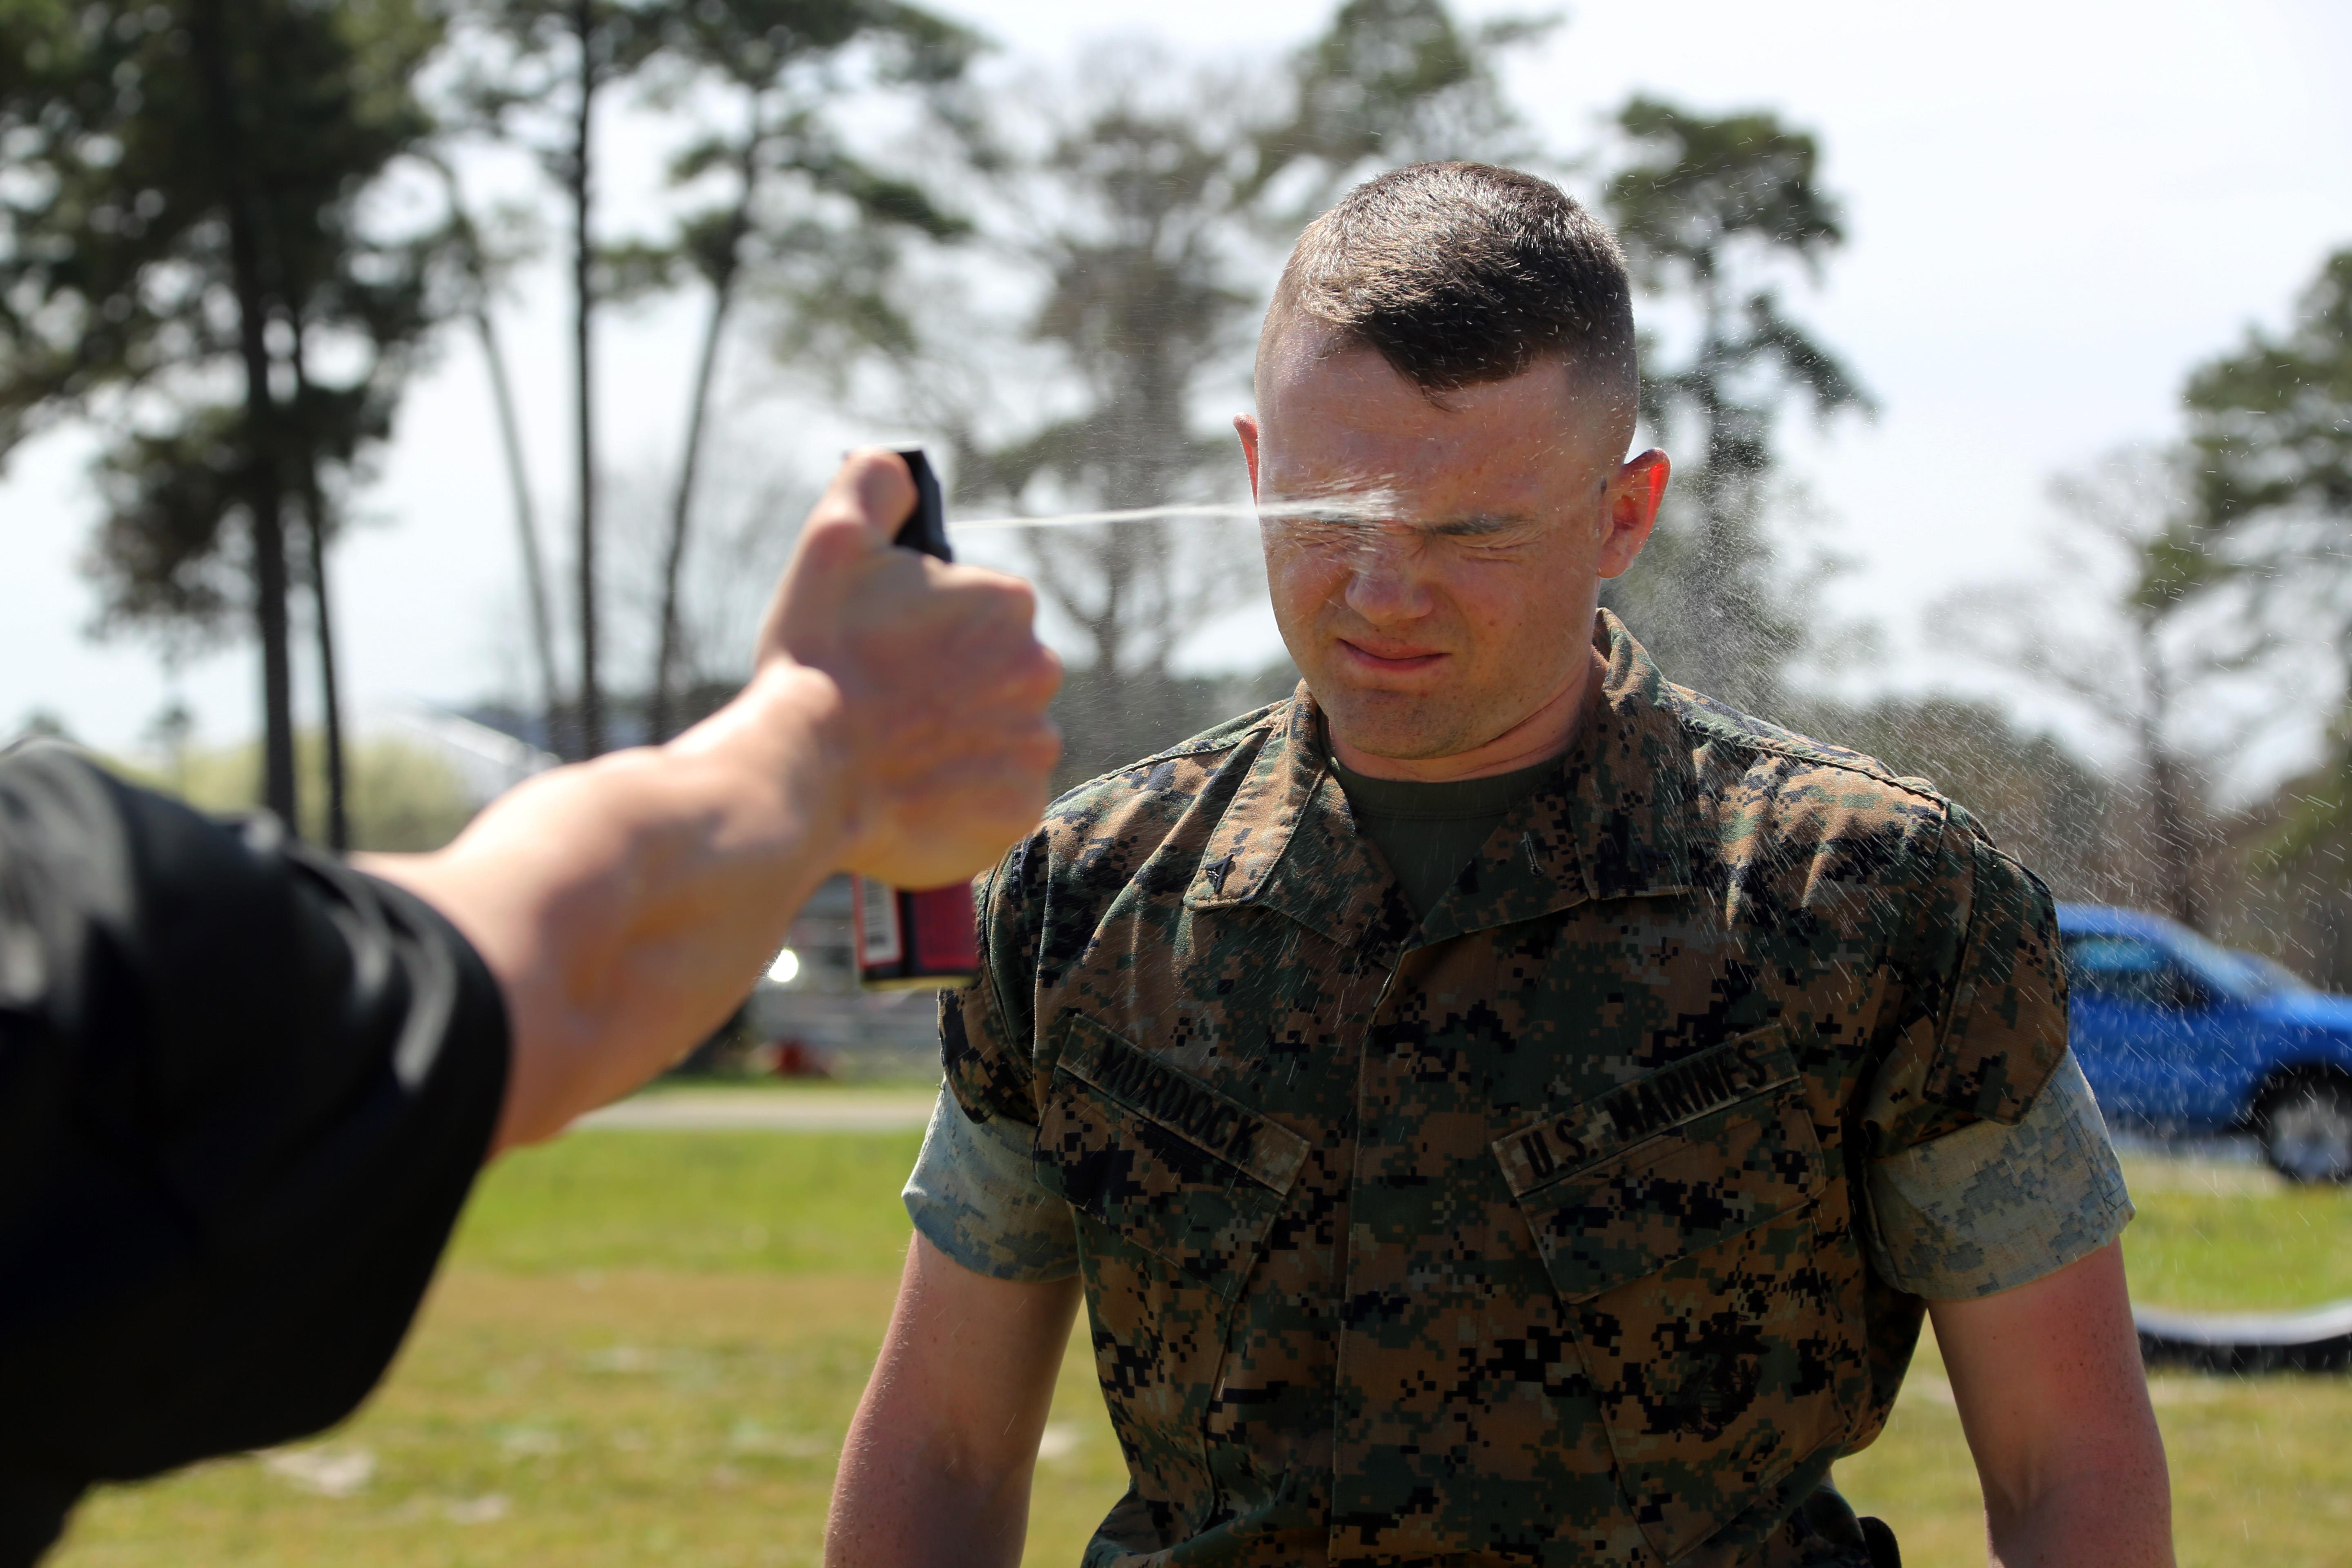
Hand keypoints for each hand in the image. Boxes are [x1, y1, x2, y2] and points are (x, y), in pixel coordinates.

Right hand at [757, 449, 1061, 888]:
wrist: (802, 769)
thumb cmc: (818, 655)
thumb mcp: (832, 541)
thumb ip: (875, 484)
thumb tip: (903, 469)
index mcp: (1009, 604)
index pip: (981, 615)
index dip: (928, 634)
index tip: (889, 653)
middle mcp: (1039, 671)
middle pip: (995, 676)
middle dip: (950, 688)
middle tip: (889, 704)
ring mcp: (1033, 746)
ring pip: (999, 738)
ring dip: (959, 743)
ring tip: (896, 752)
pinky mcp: (1018, 809)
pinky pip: (997, 799)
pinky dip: (963, 800)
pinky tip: (914, 793)